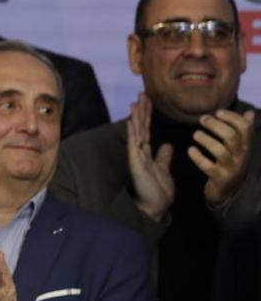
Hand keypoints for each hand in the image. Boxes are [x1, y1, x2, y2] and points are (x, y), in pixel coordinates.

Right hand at [127, 93, 174, 221]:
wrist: (155, 207)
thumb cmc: (158, 191)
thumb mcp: (164, 170)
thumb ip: (164, 157)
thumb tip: (167, 145)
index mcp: (146, 153)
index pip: (146, 129)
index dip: (147, 115)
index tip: (147, 100)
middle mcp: (139, 152)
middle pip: (141, 127)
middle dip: (142, 110)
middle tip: (142, 93)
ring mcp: (136, 156)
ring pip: (137, 132)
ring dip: (136, 116)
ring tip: (136, 100)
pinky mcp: (135, 162)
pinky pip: (134, 142)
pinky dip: (133, 130)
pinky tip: (132, 119)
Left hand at [193, 108, 254, 205]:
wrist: (228, 192)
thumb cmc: (231, 164)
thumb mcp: (240, 148)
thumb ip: (243, 131)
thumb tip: (250, 113)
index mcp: (245, 147)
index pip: (245, 128)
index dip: (232, 117)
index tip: (217, 112)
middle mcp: (241, 157)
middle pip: (231, 137)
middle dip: (216, 125)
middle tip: (202, 119)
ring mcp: (231, 168)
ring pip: (220, 151)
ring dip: (206, 140)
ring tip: (195, 134)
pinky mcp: (220, 179)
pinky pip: (208, 167)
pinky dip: (198, 157)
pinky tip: (191, 150)